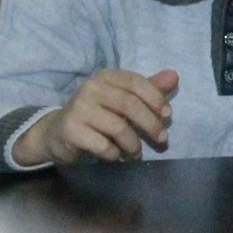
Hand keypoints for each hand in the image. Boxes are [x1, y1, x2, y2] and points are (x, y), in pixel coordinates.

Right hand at [14, 69, 179, 165]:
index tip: (168, 116)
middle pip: (129, 105)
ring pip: (118, 127)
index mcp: (106, 76)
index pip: (136, 82)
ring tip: (135, 153)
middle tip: (162, 140)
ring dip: (133, 145)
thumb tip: (174, 76)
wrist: (58, 133)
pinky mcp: (70, 130)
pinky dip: (115, 154)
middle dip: (151, 125)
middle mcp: (90, 88)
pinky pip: (103, 145)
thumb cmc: (97, 115)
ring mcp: (78, 108)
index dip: (156, 99)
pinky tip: (116, 156)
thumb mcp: (122, 100)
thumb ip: (148, 90)